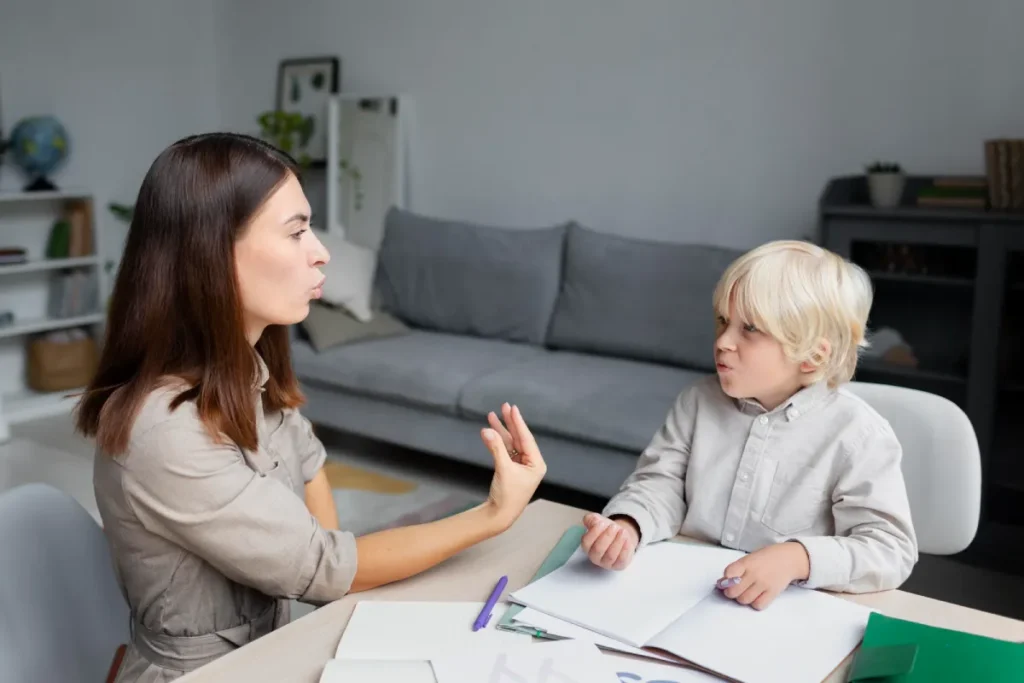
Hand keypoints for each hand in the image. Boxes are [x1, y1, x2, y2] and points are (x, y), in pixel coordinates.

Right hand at [481, 404, 546, 530]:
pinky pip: (505, 450)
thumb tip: (487, 430)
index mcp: (537, 464)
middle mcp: (531, 463)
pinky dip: (498, 441)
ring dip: (501, 430)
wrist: (499, 515)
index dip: (518, 423)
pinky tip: (490, 431)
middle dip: (510, 423)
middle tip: (504, 406)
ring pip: (511, 443)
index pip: (527, 439)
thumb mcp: (503, 469)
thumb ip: (495, 448)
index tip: (512, 408)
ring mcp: (521, 465)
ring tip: (492, 415)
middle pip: (520, 438)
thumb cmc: (507, 496)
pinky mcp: (511, 468)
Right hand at [580, 513, 639, 569]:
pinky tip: (627, 540)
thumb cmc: (606, 530)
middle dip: (607, 536)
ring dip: (617, 542)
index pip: (586, 542)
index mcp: (587, 546)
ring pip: (610, 555)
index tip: (602, 523)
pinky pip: (621, 560)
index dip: (594, 532)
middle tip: (614, 527)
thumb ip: (591, 519)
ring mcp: (606, 563)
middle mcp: (594, 557)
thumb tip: (590, 519)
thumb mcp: (597, 521)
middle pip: (598, 549)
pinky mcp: (618, 565)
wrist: (620, 536)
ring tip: (623, 531)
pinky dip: (625, 549)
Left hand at [717, 541, 810, 609]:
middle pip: (733, 591)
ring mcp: (764, 584)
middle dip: (730, 592)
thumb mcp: (749, 559)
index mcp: (746, 562)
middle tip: (733, 590)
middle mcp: (754, 573)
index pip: (729, 573)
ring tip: (746, 592)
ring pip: (744, 600)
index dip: (724, 580)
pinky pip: (758, 605)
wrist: (788, 559)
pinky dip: (754, 603)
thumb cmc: (765, 559)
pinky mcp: (773, 593)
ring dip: (741, 599)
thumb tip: (721, 584)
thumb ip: (735, 570)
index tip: (725, 582)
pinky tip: (756, 596)